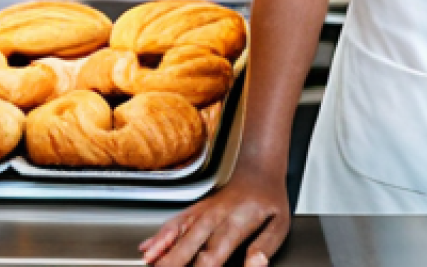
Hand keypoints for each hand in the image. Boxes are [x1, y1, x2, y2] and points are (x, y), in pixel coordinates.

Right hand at [139, 168, 289, 266]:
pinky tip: (147, 249)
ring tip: (148, 261)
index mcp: (235, 224)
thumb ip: (264, 247)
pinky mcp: (194, 210)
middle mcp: (213, 217)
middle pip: (187, 247)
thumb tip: (254, 266)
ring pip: (175, 232)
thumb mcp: (279, 224)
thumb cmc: (269, 199)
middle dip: (173, 264)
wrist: (258, 170)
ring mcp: (201, 212)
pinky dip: (159, 236)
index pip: (212, 257)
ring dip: (161, 249)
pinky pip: (173, 223)